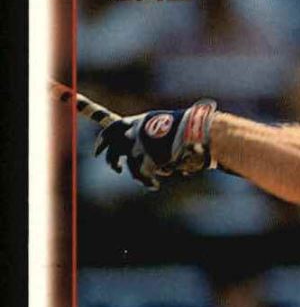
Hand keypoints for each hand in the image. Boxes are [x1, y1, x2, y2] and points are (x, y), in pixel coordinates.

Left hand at [93, 100, 216, 189]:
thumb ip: (154, 136)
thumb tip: (151, 152)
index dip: (103, 141)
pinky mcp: (147, 160)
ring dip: (138, 176)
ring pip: (130, 166)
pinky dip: (148, 182)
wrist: (195, 131)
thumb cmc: (188, 128)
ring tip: (149, 181)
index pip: (112, 128)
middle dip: (112, 160)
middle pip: (113, 149)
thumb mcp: (166, 124)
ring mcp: (139, 147)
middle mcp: (134, 133)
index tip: (98, 150)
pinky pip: (142, 176)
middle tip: (116, 169)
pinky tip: (155, 185)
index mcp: (138, 121)